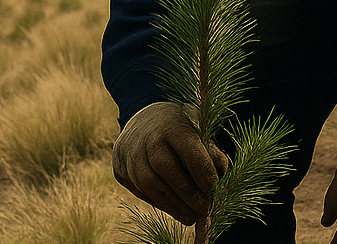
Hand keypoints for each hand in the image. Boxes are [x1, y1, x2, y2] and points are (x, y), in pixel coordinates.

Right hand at [112, 102, 229, 224]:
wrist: (144, 119)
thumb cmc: (179, 128)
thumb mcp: (199, 130)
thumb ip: (211, 152)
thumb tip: (218, 180)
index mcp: (170, 123)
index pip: (187, 148)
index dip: (201, 170)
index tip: (213, 187)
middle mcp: (145, 136)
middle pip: (164, 168)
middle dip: (186, 193)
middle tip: (204, 209)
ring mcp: (128, 152)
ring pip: (148, 184)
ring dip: (172, 205)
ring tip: (190, 217)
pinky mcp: (118, 167)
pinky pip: (138, 190)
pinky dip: (158, 202)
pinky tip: (173, 208)